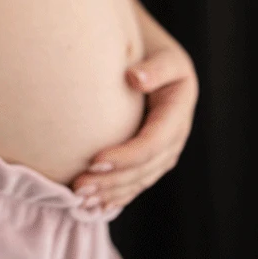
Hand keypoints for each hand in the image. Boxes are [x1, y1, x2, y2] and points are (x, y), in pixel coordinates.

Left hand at [71, 35, 197, 212]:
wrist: (151, 55)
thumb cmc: (151, 49)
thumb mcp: (162, 54)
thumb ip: (154, 68)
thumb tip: (135, 79)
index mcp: (178, 108)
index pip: (153, 141)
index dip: (126, 155)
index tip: (94, 159)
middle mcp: (175, 135)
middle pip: (145, 168)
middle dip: (113, 181)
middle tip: (79, 187)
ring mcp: (164, 150)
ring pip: (139, 180)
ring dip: (111, 194)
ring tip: (80, 200)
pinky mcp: (151, 157)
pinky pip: (135, 183)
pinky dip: (115, 197)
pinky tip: (93, 209)